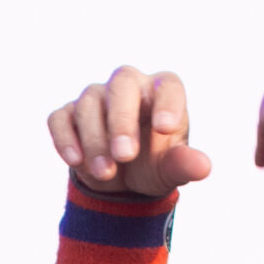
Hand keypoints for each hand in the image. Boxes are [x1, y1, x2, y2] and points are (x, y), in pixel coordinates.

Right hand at [47, 67, 211, 195]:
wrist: (119, 179)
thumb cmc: (152, 164)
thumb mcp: (169, 169)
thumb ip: (184, 165)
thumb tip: (203, 168)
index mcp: (161, 91)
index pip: (168, 86)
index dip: (167, 104)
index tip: (164, 130)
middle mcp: (128, 86)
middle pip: (122, 84)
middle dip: (121, 120)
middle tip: (125, 156)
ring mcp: (96, 97)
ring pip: (90, 104)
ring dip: (96, 140)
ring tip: (106, 174)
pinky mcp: (68, 114)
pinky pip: (60, 118)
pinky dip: (65, 138)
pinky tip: (75, 161)